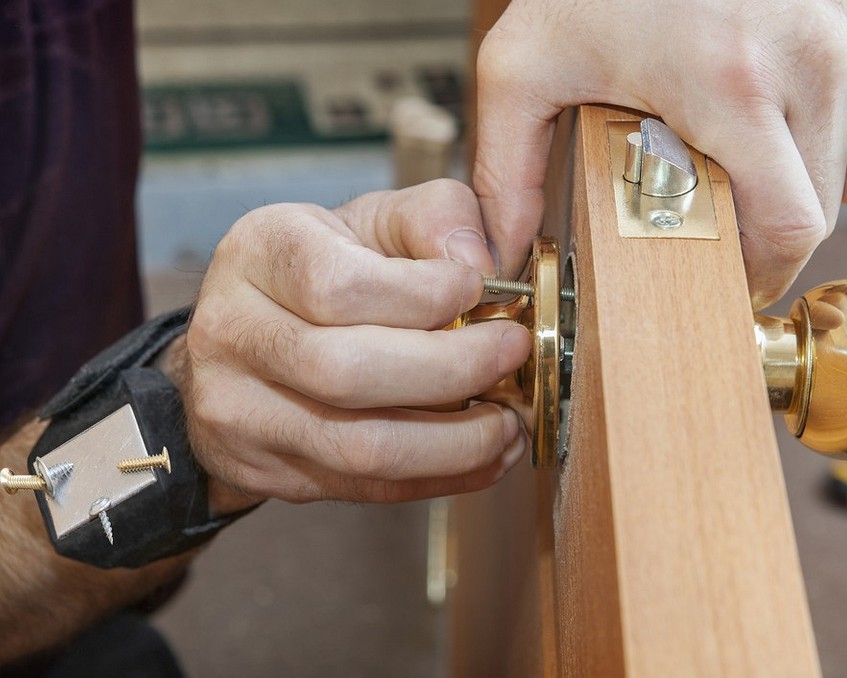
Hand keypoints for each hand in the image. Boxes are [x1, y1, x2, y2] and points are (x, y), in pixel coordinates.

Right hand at [177, 179, 530, 507]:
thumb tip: (480, 263)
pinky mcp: (267, 470)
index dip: (426, 296)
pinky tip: (486, 454)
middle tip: (511, 355)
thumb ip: (437, 216)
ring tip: (508, 421)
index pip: (340, 286)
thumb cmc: (328, 269)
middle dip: (454, 370)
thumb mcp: (375, 220)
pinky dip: (441, 477)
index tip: (481, 291)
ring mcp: (239, 412)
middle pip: (347, 373)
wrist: (248, 340)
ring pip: (361, 448)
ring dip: (457, 443)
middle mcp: (234, 333)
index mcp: (259, 253)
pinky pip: (367, 489)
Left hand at [474, 0, 846, 306]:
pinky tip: (794, 108)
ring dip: (818, 178)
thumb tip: (505, 251)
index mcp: (731, 84)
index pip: (789, 229)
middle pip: (827, 207)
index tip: (737, 278)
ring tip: (757, 152)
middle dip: (776, 226)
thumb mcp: (526, 64)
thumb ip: (507, 168)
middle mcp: (816, 56)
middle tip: (728, 208)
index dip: (764, 271)